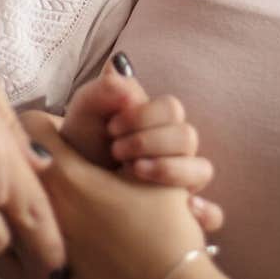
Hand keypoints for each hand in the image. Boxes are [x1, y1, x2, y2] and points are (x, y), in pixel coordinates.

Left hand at [0, 113, 213, 278]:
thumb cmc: (168, 237)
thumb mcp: (157, 173)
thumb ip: (134, 121)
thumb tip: (118, 68)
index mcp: (68, 178)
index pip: (28, 126)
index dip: (40, 121)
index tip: (51, 128)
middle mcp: (41, 210)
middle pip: (4, 163)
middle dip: (17, 155)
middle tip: (33, 156)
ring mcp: (30, 251)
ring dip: (0, 193)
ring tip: (10, 187)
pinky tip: (7, 229)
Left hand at [52, 54, 222, 232]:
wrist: (67, 195)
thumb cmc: (79, 151)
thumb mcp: (84, 118)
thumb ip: (102, 91)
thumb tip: (118, 64)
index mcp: (154, 121)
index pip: (171, 109)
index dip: (144, 115)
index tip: (112, 127)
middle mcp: (173, 148)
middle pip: (188, 136)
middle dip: (151, 142)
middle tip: (117, 152)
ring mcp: (180, 181)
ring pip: (202, 170)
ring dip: (172, 170)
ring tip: (136, 173)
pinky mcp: (181, 214)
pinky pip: (212, 215)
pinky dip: (207, 212)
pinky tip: (187, 210)